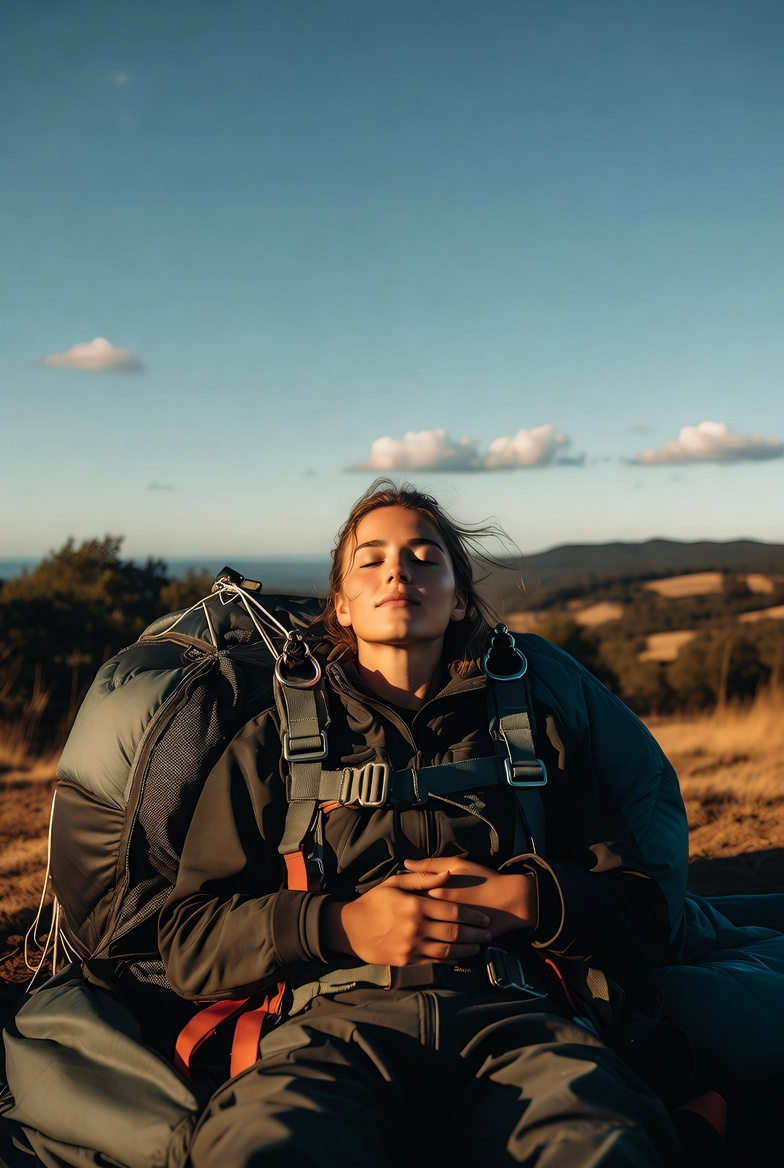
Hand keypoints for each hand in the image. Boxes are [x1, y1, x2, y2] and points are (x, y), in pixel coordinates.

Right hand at [323, 868, 492, 966]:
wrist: (349, 929)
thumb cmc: (373, 901)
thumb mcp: (395, 883)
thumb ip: (423, 878)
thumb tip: (447, 875)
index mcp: (415, 906)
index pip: (452, 911)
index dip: (472, 916)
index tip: (484, 919)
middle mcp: (416, 928)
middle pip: (454, 932)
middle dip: (475, 934)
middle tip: (488, 934)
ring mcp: (411, 946)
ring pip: (447, 951)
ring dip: (467, 949)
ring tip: (479, 946)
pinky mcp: (406, 961)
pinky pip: (434, 962)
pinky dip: (450, 960)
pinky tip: (460, 956)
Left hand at [403, 857, 536, 937]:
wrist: (509, 900)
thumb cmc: (483, 879)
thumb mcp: (456, 865)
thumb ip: (430, 865)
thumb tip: (406, 863)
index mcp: (435, 892)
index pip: (409, 898)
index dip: (401, 900)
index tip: (397, 901)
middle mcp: (439, 913)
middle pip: (413, 920)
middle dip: (403, 921)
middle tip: (397, 920)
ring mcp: (448, 930)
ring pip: (424, 938)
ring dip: (415, 936)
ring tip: (409, 934)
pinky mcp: (457, 943)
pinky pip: (438, 950)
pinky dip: (430, 948)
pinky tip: (426, 945)